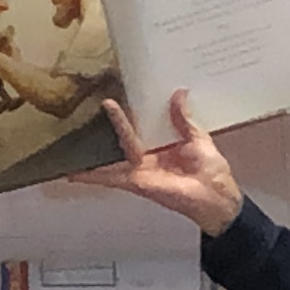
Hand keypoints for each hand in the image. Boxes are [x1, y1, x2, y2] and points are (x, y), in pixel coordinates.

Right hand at [78, 85, 243, 234]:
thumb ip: (183, 119)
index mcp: (163, 146)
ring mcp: (140, 170)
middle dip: (114, 119)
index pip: (143, 124)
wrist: (216, 197)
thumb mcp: (199, 138)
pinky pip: (110, 178)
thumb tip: (179, 94)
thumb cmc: (212, 172)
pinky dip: (92, 176)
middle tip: (103, 99)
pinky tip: (73, 173)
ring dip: (99, 140)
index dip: (134, 110)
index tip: (124, 92)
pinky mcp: (136, 182)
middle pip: (125, 135)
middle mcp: (148, 157)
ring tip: (78, 126)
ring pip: (115, 150)